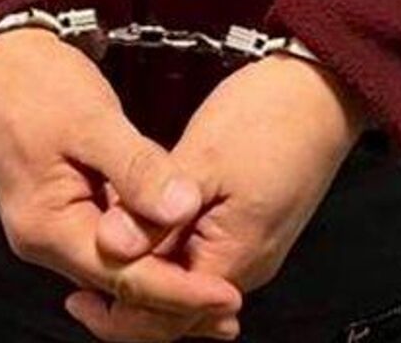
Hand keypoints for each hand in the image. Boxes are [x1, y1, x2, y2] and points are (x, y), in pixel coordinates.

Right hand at [0, 27, 245, 339]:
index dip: (180, 294)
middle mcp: (47, 241)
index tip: (228, 297)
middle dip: (175, 301)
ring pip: (117, 268)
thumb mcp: (92, 120)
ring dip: (164, 279)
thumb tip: (184, 209)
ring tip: (215, 290)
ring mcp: (54, 227)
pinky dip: (145, 250)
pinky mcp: (65, 209)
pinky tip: (179, 249)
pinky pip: (110, 242)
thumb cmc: (36, 83)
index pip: (125, 279)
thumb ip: (138, 168)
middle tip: (231, 309)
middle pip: (120, 287)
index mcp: (49, 228)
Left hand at [65, 53, 369, 341]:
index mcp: (234, 259)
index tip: (76, 296)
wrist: (323, 87)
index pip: (167, 313)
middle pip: (176, 304)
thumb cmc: (271, 116)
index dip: (119, 309)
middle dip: (128, 292)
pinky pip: (198, 251)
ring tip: (102, 248)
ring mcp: (248, 245)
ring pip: (183, 276)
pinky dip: (165, 246)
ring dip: (145, 266)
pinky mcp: (246, 223)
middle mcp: (244, 265)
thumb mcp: (204, 158)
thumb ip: (154, 209)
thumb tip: (109, 246)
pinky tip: (139, 225)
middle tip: (78, 285)